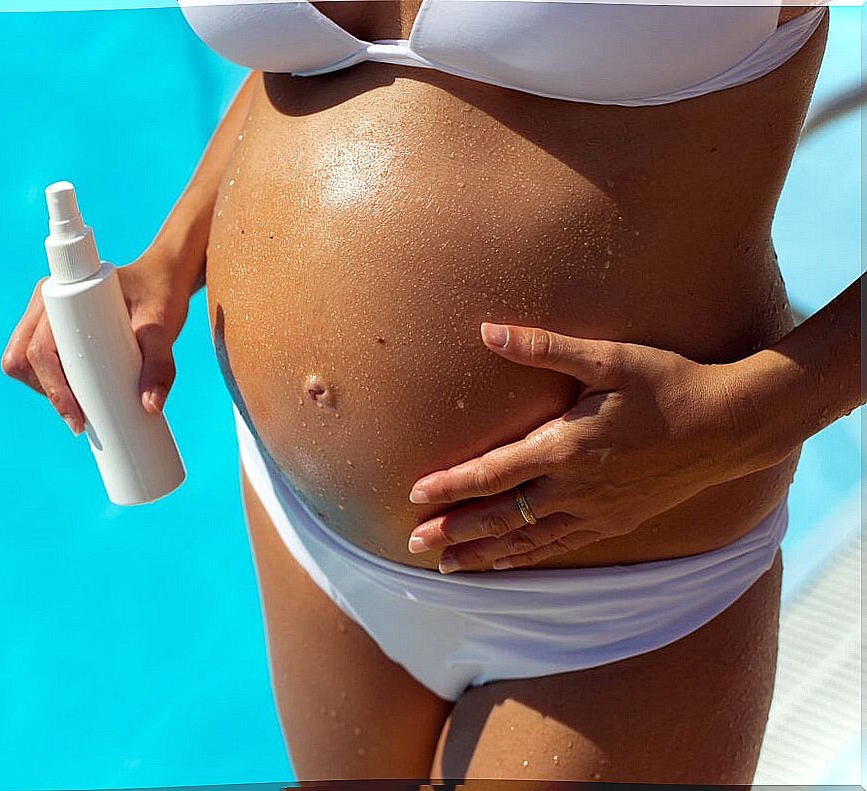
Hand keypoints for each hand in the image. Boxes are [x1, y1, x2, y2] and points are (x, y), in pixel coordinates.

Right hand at [0, 251, 192, 434]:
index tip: (78, 419)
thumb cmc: (160, 296)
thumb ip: (161, 364)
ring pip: (24, 366)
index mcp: (62, 294)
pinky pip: (35, 365)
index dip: (51, 388)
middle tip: (85, 417)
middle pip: (22, 360)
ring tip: (85, 406)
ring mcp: (46, 318)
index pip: (38, 350)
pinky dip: (49, 385)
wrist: (162, 281)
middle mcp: (46, 304)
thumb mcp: (163, 328)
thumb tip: (150, 407)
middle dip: (48, 392)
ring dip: (47, 390)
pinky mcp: (53, 332)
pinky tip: (74, 400)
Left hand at [406, 322, 787, 572]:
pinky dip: (525, 558)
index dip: (451, 486)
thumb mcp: (607, 357)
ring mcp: (596, 511)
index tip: (414, 495)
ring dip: (483, 554)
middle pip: (501, 518)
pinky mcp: (615, 523)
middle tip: (411, 544)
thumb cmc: (666, 384)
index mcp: (567, 448)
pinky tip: (504, 564)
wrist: (729, 426)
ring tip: (446, 566)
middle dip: (454, 532)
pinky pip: (559, 547)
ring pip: (527, 541)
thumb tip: (488, 330)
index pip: (493, 474)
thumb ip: (544, 346)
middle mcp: (576, 489)